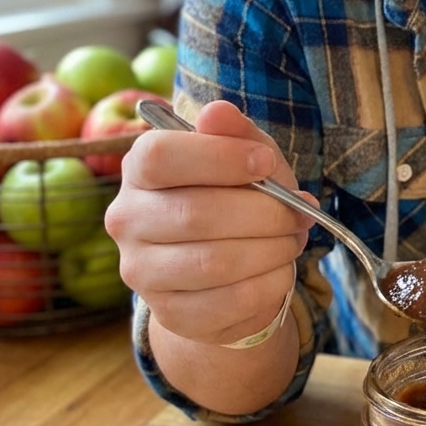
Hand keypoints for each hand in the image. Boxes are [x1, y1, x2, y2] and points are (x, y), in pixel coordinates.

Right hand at [105, 100, 315, 346]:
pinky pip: (230, 301)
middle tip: (298, 210)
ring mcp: (142, 272)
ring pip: (214, 262)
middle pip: (196, 213)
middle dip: (265, 211)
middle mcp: (127, 219)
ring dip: (272, 248)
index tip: (265, 162)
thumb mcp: (245, 154)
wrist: (225, 268)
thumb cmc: (236, 196)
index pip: (160, 157)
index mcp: (139, 168)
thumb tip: (217, 111)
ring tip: (292, 237)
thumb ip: (235, 132)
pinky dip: (270, 281)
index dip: (219, 157)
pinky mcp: (169, 313)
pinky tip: (279, 267)